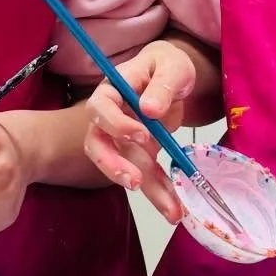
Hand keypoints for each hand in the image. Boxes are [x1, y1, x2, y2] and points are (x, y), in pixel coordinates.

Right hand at [82, 40, 196, 224]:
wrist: (172, 76)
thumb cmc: (167, 65)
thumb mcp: (171, 67)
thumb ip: (162, 85)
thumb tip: (150, 110)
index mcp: (113, 90)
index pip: (101, 108)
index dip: (116, 124)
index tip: (142, 135)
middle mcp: (111, 118)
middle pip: (99, 145)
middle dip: (114, 167)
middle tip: (135, 182)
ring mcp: (123, 139)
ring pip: (125, 167)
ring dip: (147, 190)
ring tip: (171, 210)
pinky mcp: (140, 154)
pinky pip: (147, 175)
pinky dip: (162, 192)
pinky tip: (176, 208)